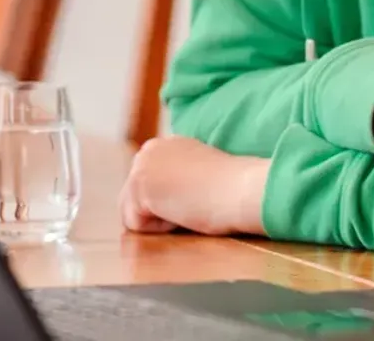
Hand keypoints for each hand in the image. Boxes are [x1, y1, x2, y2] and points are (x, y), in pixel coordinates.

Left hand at [119, 136, 268, 235]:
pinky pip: (138, 225)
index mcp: (165, 145)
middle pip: (133, 200)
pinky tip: (182, 211)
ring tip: (187, 205)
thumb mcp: (197, 174)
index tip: (195, 198)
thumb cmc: (230, 188)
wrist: (240, 188)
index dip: (168, 203)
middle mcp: (149, 150)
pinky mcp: (139, 185)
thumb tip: (162, 202)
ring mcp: (141, 165)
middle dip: (157, 211)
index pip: (148, 187)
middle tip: (192, 202)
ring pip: (133, 213)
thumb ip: (176, 178)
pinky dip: (159, 227)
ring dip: (159, 219)